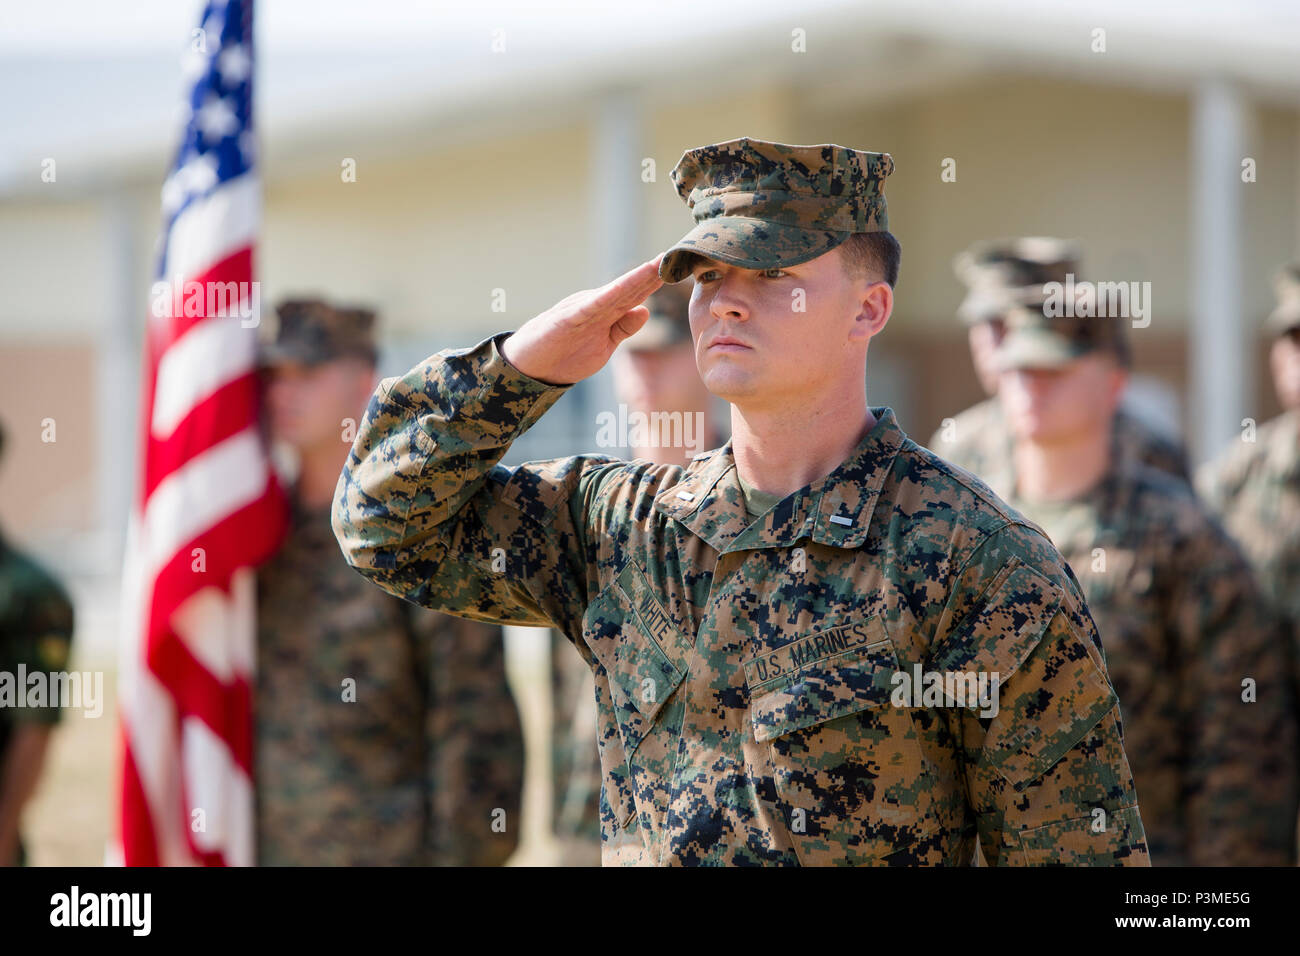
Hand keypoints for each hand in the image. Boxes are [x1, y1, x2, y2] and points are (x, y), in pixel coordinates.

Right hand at [500, 255, 664, 384]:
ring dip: (637, 278)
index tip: (679, 266)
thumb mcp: (602, 345)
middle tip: (677, 254)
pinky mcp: (566, 320)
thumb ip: (622, 328)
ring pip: (614, 292)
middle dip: (653, 272)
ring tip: (657, 264)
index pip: (635, 294)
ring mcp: (581, 309)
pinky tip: (623, 289)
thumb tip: (645, 311)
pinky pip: (590, 307)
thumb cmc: (563, 356)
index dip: (656, 281)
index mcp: (604, 310)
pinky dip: (607, 297)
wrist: (527, 368)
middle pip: (630, 287)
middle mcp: (595, 304)